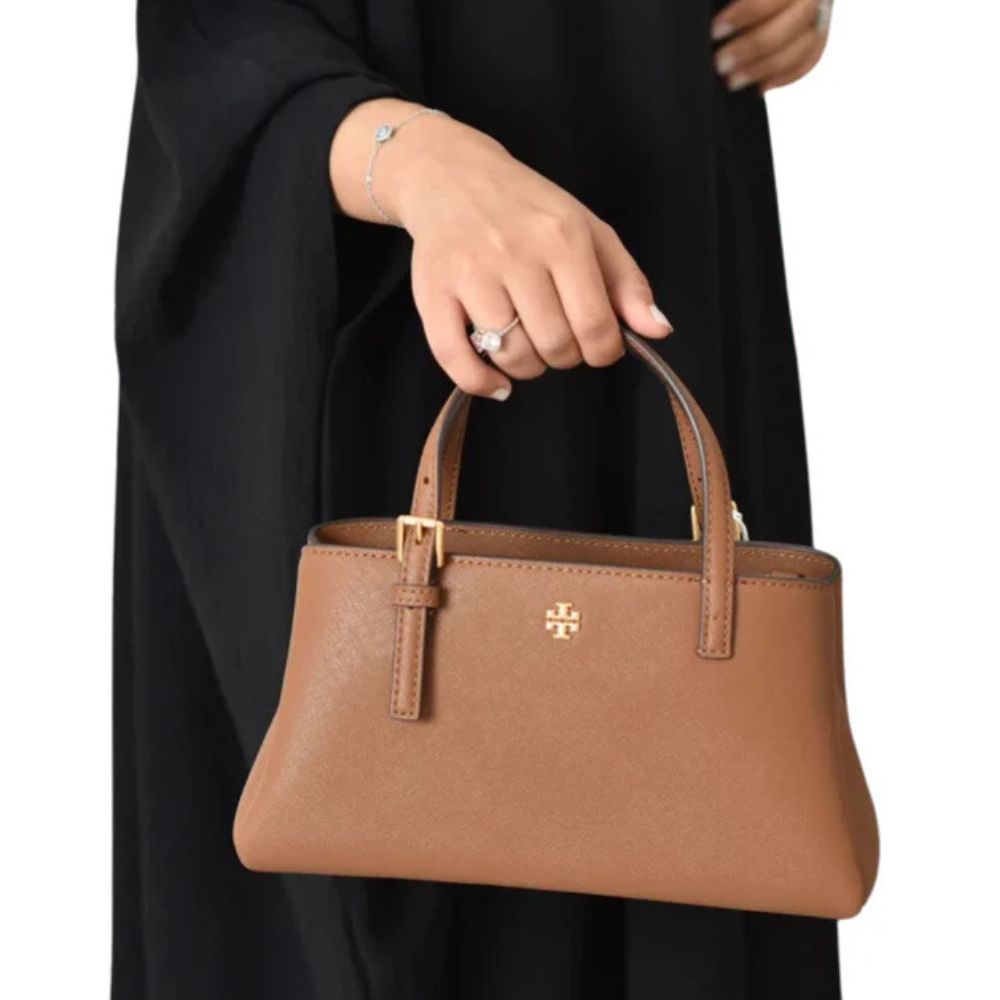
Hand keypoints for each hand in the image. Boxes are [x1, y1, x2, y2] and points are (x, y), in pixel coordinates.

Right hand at [380, 116, 671, 399]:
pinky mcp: (432, 291)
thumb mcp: (590, 231)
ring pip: (510, 355)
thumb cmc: (527, 208)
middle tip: (558, 339)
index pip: (596, 325)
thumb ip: (628, 283)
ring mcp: (470, 274)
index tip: (597, 345)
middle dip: (565, 357)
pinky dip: (479, 383)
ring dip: (526, 368)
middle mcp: (516, 254)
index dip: (603, 352)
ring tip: (526, 346)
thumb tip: (658, 331)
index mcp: (563, 238)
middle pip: (555, 345)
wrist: (451, 175)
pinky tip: (495, 382)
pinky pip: (454, 358)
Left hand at [712, 0, 831, 93]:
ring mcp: (822, 12)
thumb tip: (717, 24)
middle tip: (721, 64)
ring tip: (733, 81)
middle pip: (790, 25)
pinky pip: (810, 58)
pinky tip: (760, 86)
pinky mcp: (821, 31)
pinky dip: (785, 76)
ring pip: (802, 46)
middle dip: (751, 48)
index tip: (716, 31)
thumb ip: (736, 3)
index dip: (743, 14)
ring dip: (765, 69)